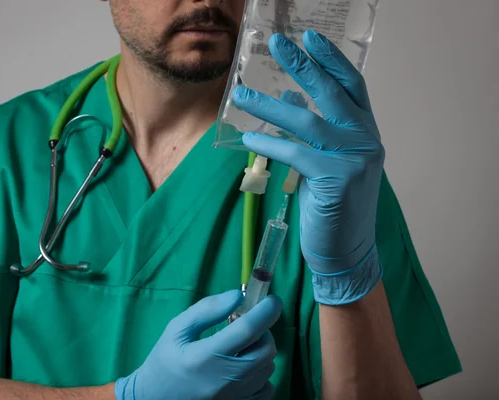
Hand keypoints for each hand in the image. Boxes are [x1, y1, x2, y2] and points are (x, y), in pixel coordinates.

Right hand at [115, 290, 281, 399]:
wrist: (155, 399)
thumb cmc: (165, 361)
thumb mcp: (177, 329)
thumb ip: (207, 310)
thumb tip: (238, 296)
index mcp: (205, 357)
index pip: (247, 330)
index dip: (265, 311)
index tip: (272, 300)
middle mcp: (225, 380)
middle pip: (265, 350)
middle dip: (263, 331)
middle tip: (244, 324)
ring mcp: (235, 398)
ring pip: (268, 367)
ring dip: (261, 350)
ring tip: (240, 345)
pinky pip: (267, 387)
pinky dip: (262, 372)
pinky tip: (243, 366)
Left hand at [233, 30, 383, 304]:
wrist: (346, 250)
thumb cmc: (334, 206)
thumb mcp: (325, 162)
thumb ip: (313, 131)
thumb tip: (291, 97)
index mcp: (365, 133)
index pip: (351, 87)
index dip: (331, 60)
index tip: (309, 37)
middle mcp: (366, 140)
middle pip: (332, 94)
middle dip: (303, 65)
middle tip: (276, 43)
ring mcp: (355, 159)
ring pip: (308, 122)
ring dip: (270, 106)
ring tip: (240, 95)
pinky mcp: (338, 179)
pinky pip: (297, 154)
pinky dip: (271, 144)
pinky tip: (250, 138)